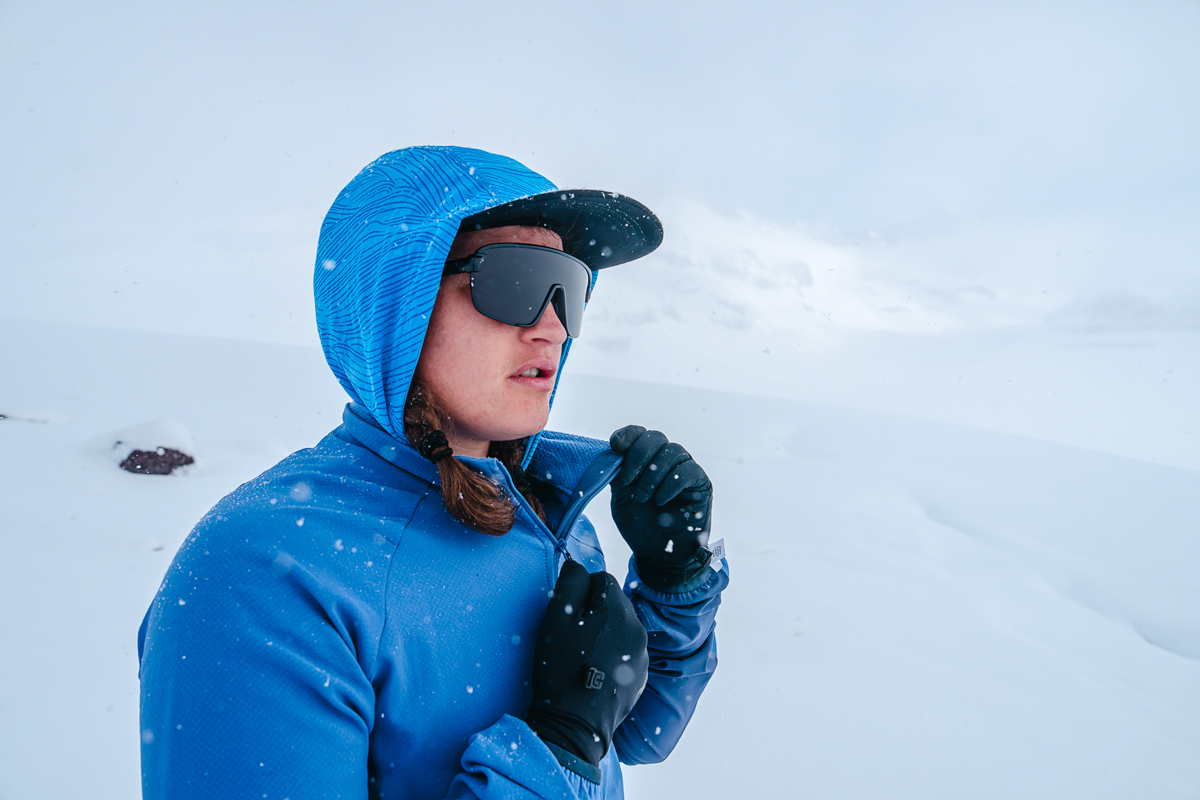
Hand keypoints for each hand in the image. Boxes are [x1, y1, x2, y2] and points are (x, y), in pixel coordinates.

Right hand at [526, 560, 648, 767]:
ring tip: (583, 655)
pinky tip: (594, 670)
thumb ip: (569, 584)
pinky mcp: (642, 676)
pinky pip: (627, 653)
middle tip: (572, 635)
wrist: (576, 724)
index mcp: (617, 610)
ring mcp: (643, 654)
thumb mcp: (555, 620)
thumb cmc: (561, 668)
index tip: (567, 612)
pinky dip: (613, 655)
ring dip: (605, 632)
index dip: (581, 590)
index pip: (602, 579)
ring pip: (623, 628)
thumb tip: (576, 565)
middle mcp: (637, 628)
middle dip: (595, 610)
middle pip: (616, 603)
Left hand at [609, 425, 712, 590]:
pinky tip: (660, 500)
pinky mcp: (701, 484)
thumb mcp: (620, 498)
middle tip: (628, 482)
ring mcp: (685, 470)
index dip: (628, 434)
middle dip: (637, 456)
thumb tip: (614, 452)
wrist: (658, 556)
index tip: (615, 445)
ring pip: (673, 451)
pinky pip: (689, 470)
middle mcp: (666, 460)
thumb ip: (617, 474)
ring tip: (643, 498)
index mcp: (646, 459)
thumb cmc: (639, 526)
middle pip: (655, 438)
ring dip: (653, 474)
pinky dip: (671, 483)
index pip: (639, 434)